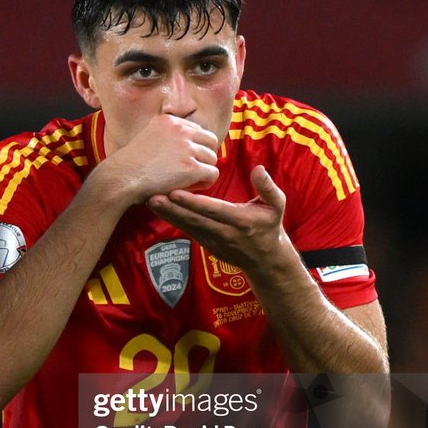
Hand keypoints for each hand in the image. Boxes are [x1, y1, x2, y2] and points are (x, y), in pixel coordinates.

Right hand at [95, 114, 219, 202]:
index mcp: (170, 120)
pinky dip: (204, 183)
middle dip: (204, 157)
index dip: (194, 147)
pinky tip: (190, 187)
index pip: (197, 130)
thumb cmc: (129, 165)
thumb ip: (165, 136)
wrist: (120, 178)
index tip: (184, 160)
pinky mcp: (191, 168)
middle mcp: (180, 130)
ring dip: (203, 171)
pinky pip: (212, 174)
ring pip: (212, 159)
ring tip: (188, 181)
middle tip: (191, 171)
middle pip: (210, 141)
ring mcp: (186, 148)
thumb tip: (184, 143)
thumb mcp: (146, 137)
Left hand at [147, 165, 290, 270]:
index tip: (175, 193)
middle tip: (153, 197)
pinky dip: (172, 220)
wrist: (264, 259)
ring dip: (167, 214)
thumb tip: (258, 169)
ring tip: (150, 201)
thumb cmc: (269, 226)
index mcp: (240, 221)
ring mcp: (212, 240)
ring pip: (187, 226)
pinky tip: (158, 209)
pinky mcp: (204, 243)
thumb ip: (268, 188)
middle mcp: (224, 232)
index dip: (193, 203)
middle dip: (172, 209)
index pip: (213, 210)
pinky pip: (187, 230)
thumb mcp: (277, 206)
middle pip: (194, 220)